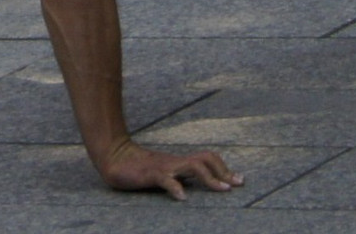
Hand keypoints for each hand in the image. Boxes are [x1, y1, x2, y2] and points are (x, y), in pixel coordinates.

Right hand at [99, 140, 243, 200]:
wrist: (116, 157)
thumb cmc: (140, 168)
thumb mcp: (164, 173)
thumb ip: (179, 177)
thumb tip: (193, 187)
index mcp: (180, 163)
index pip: (208, 159)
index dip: (225, 168)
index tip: (239, 180)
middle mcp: (177, 162)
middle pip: (207, 158)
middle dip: (224, 172)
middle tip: (236, 185)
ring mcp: (166, 167)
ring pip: (193, 166)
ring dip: (210, 178)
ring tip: (222, 190)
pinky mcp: (151, 174)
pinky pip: (166, 180)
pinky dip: (176, 188)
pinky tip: (182, 197)